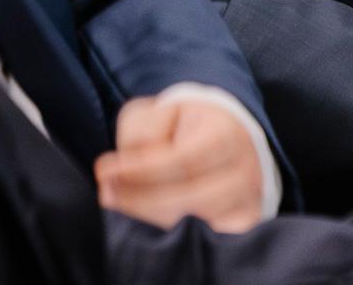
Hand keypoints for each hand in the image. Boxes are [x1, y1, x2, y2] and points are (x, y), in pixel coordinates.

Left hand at [93, 95, 265, 232]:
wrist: (227, 137)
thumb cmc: (184, 127)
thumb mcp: (160, 113)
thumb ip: (142, 133)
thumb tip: (124, 169)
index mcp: (226, 133)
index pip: (183, 159)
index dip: (141, 169)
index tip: (104, 171)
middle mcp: (244, 169)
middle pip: (191, 197)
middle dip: (141, 199)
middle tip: (106, 194)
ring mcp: (248, 201)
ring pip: (199, 224)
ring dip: (153, 219)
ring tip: (120, 206)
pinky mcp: (244, 225)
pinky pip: (214, 239)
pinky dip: (184, 240)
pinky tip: (155, 232)